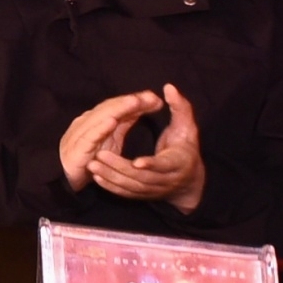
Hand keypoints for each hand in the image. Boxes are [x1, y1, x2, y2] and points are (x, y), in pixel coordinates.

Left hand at [61, 85, 207, 211]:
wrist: (190, 179)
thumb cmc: (186, 147)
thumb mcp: (187, 127)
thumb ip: (180, 107)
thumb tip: (168, 87)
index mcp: (178, 163)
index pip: (164, 165)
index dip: (150, 164)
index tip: (135, 160)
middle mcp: (167, 180)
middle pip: (142, 178)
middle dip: (120, 168)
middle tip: (99, 155)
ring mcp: (154, 190)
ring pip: (132, 187)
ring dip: (111, 177)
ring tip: (92, 164)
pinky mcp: (144, 195)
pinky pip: (126, 193)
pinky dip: (111, 187)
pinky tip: (96, 177)